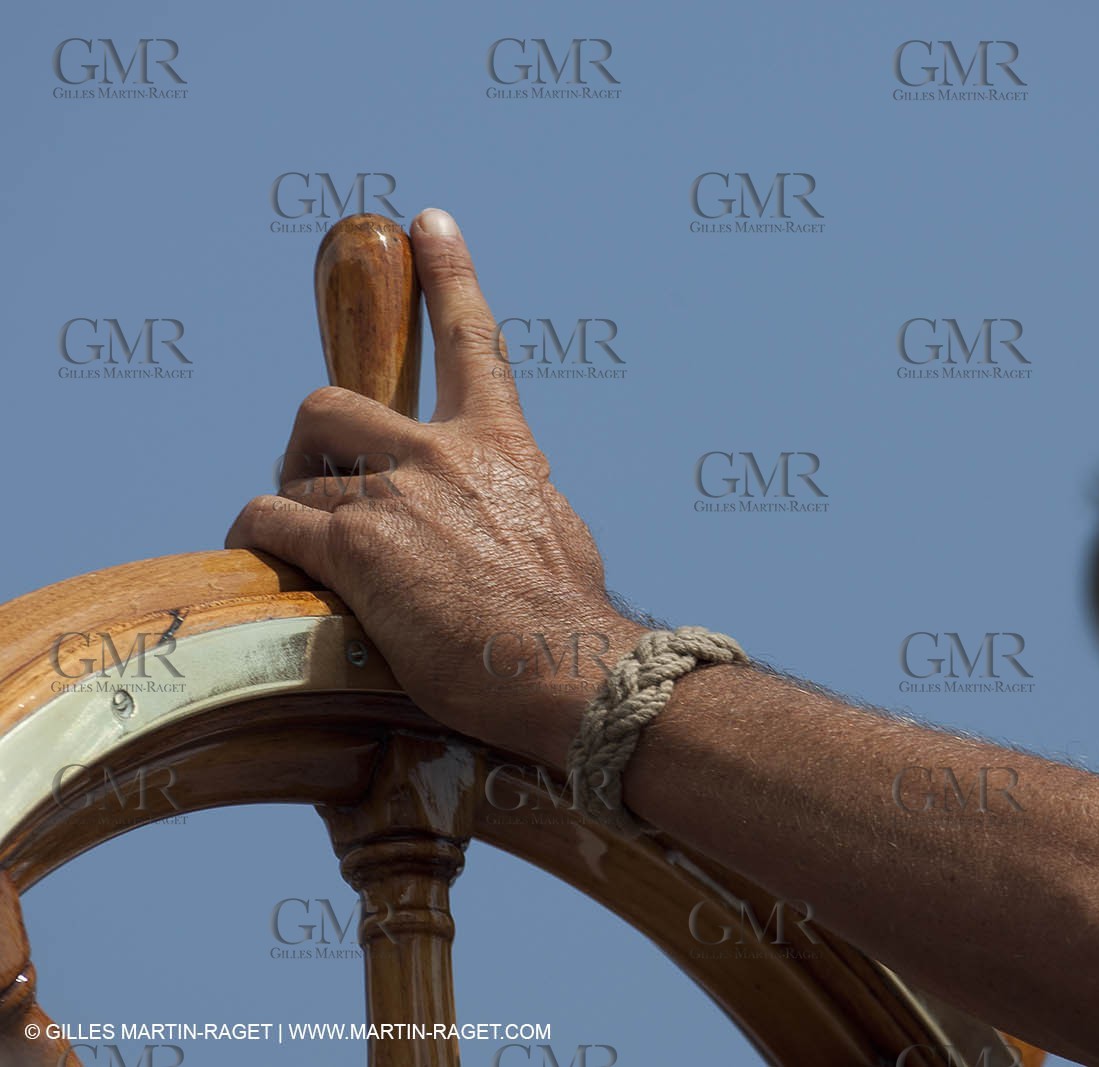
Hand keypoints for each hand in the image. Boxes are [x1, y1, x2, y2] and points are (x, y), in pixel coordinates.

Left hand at [226, 207, 645, 764]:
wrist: (570, 667)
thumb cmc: (569, 616)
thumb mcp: (556, 532)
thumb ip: (513, 500)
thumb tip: (499, 513)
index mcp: (500, 444)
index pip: (470, 339)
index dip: (450, 274)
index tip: (426, 225)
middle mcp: (441, 454)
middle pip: (333, 405)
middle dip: (309, 441)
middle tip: (315, 484)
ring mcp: (394, 497)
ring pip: (296, 472)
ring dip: (291, 507)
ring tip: (306, 549)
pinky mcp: (354, 547)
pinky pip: (269, 521)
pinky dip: (257, 539)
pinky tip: (268, 562)